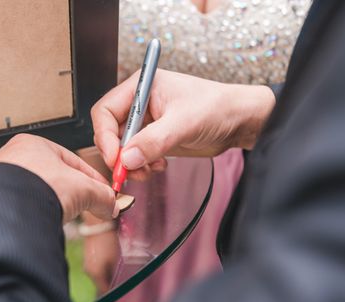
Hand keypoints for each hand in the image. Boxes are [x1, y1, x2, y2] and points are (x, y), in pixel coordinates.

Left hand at [0, 134, 117, 222]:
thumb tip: (111, 205)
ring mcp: (5, 180)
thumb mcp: (84, 189)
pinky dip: (40, 212)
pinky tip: (47, 220)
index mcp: (35, 144)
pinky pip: (28, 206)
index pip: (73, 160)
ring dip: (57, 203)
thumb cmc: (38, 187)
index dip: (93, 178)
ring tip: (66, 214)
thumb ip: (102, 196)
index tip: (104, 192)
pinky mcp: (1, 202)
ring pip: (42, 192)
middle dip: (75, 193)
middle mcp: (16, 158)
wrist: (11, 211)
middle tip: (89, 206)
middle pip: (57, 177)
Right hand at [83, 225, 119, 294]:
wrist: (98, 224)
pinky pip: (98, 269)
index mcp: (95, 274)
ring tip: (119, 269)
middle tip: (124, 280)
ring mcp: (87, 265)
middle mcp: (89, 272)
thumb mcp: (116, 260)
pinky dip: (105, 268)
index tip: (124, 290)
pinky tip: (112, 262)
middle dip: (112, 283)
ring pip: (100, 276)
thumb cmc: (109, 241)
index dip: (114, 292)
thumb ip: (116, 275)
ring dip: (109, 275)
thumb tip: (117, 285)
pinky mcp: (88, 259)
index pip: (105, 291)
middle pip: (102, 284)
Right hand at [91, 69, 274, 178]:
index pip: (105, 111)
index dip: (104, 135)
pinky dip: (142, 166)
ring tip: (148, 170)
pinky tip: (159, 166)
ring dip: (131, 164)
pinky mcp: (155, 139)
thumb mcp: (184, 122)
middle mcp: (140, 103)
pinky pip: (137, 156)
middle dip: (118, 154)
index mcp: (141, 87)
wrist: (239, 121)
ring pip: (123, 147)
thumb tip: (127, 158)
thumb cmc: (217, 107)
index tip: (115, 158)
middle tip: (128, 172)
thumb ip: (154, 140)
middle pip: (110, 131)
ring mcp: (147, 122)